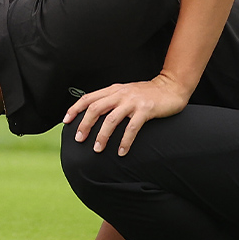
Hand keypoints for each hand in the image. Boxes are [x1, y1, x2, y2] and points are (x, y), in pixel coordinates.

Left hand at [63, 75, 189, 154]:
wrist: (171, 87)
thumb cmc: (148, 93)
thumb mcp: (126, 92)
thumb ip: (112, 100)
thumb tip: (94, 114)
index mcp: (113, 90)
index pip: (88, 98)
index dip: (75, 109)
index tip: (66, 121)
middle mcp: (120, 94)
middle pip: (95, 108)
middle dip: (84, 124)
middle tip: (79, 139)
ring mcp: (133, 102)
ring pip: (111, 119)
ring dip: (102, 135)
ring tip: (97, 149)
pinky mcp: (146, 110)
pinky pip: (132, 127)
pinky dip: (125, 141)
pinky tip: (121, 152)